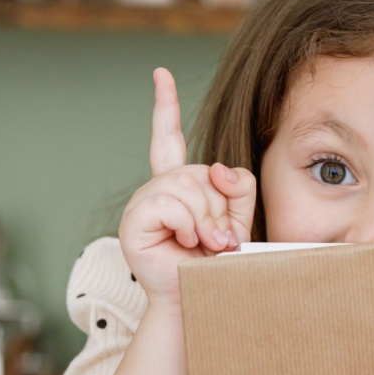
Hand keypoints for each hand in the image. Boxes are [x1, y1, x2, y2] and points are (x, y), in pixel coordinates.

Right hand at [119, 67, 257, 309]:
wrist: (201, 300)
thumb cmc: (218, 264)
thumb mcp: (239, 219)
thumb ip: (238, 187)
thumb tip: (217, 169)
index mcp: (178, 186)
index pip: (169, 139)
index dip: (165, 106)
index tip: (160, 74)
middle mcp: (156, 190)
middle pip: (200, 173)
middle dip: (220, 207)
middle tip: (219, 239)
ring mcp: (142, 204)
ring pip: (187, 187)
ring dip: (206, 219)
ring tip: (205, 243)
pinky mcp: (134, 222)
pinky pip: (169, 203)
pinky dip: (187, 223)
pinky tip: (184, 241)